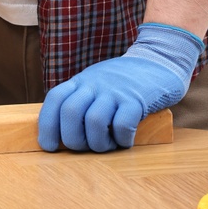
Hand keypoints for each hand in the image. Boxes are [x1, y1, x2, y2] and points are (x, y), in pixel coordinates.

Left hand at [37, 23, 202, 152]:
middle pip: (70, 112)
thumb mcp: (95, 83)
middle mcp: (95, 83)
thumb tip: (60, 133)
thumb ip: (79, 100)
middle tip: (86, 147)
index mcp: (81, 81)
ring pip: (94, 121)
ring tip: (108, 144)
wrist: (160, 61)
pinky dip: (121, 140)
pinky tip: (125, 141)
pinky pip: (123, 124)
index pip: (55, 100)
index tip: (49, 146)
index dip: (47, 126)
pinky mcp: (138, 99)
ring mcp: (116, 90)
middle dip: (73, 139)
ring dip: (98, 143)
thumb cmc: (123, 82)